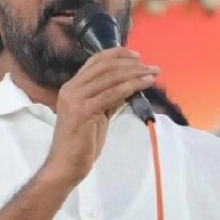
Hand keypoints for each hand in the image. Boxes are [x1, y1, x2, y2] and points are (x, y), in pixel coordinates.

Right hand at [42, 47, 157, 185]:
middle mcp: (71, 88)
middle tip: (150, 67)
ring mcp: (75, 98)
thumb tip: (129, 86)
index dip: (117, 54)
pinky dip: (132, 86)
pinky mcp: (83, 110)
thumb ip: (109, 99)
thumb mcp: (98, 115)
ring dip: (135, 73)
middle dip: (131, 63)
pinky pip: (112, 93)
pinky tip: (145, 84)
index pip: (95, 61)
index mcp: (71, 87)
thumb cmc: (81, 144)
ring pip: (110, 77)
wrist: (66, 165)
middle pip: (104, 66)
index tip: (136, 56)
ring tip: (153, 73)